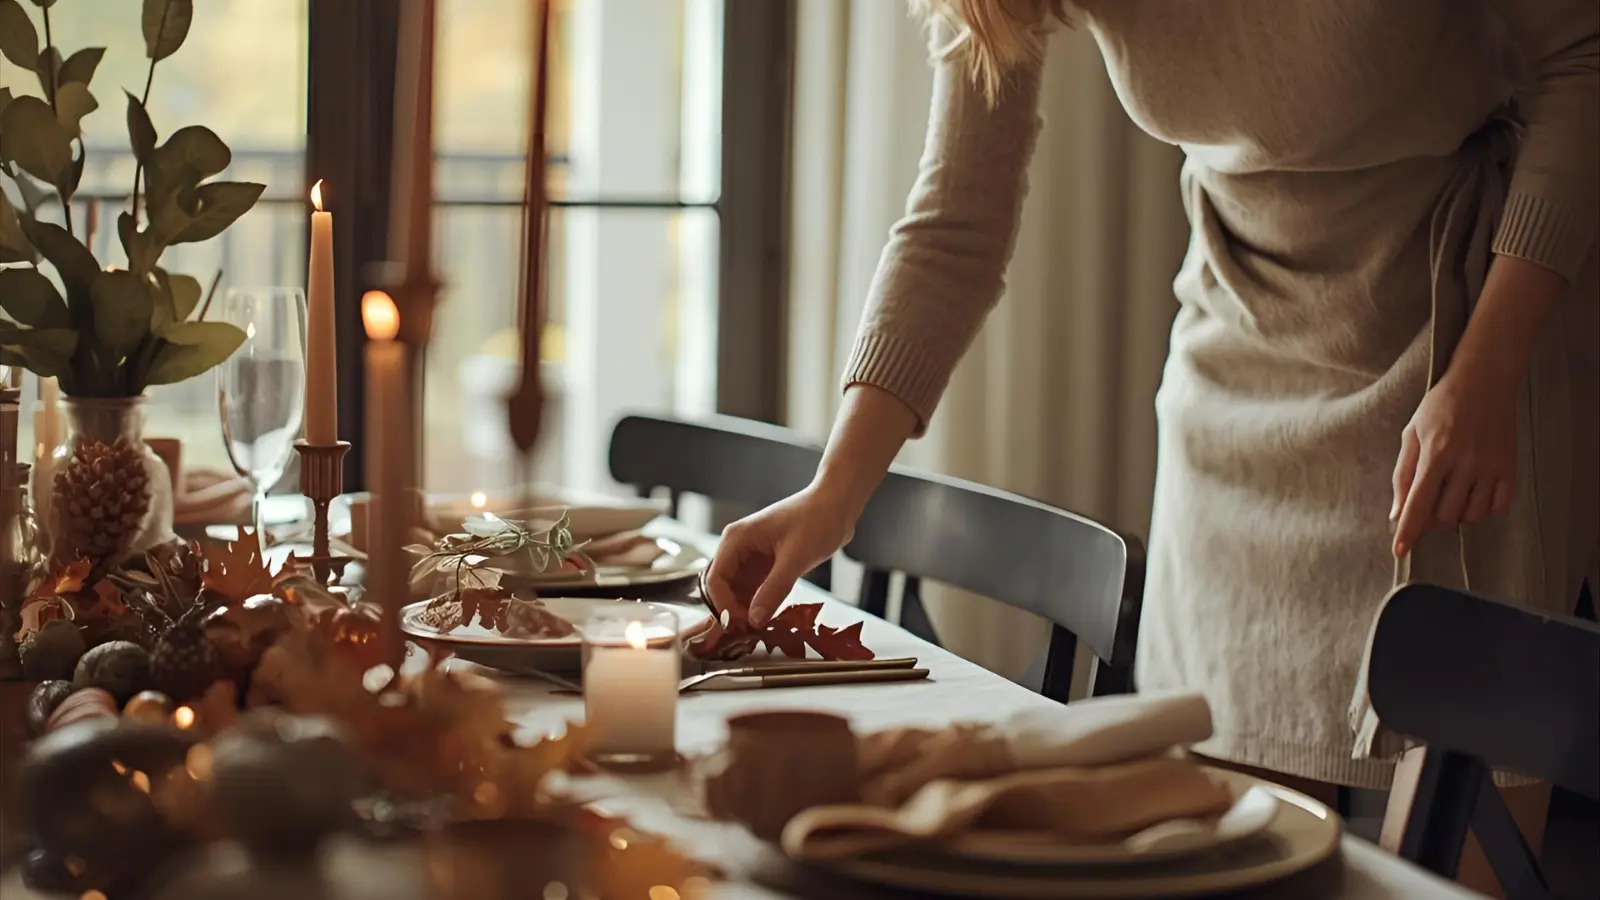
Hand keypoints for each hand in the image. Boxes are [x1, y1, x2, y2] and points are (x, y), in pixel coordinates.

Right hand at [705, 485, 858, 626]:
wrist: (837, 505)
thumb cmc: (817, 520)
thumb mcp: (796, 558)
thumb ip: (774, 589)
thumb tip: (754, 620)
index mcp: (737, 539)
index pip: (715, 579)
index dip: (724, 605)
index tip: (741, 625)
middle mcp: (738, 547)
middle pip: (723, 587)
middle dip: (733, 610)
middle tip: (750, 633)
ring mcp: (751, 557)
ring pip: (737, 592)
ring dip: (745, 611)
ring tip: (760, 631)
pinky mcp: (766, 565)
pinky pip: (754, 590)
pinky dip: (759, 605)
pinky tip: (769, 619)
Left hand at [1391, 364, 1518, 556]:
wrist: (1485, 379)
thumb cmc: (1441, 404)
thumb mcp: (1412, 433)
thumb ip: (1403, 474)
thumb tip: (1396, 513)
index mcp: (1437, 453)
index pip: (1419, 504)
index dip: (1408, 531)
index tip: (1400, 551)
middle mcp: (1466, 462)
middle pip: (1444, 515)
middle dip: (1430, 517)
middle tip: (1427, 501)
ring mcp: (1492, 466)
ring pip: (1471, 515)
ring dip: (1456, 513)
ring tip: (1451, 492)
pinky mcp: (1510, 467)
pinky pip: (1498, 507)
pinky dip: (1483, 507)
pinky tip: (1473, 491)